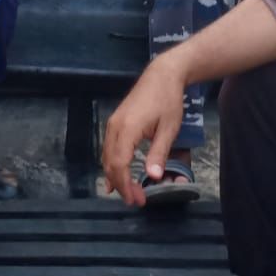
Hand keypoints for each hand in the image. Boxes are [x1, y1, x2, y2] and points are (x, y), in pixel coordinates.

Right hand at [103, 57, 186, 205]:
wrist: (162, 75)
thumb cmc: (168, 100)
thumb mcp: (169, 129)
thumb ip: (159, 153)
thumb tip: (153, 177)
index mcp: (127, 129)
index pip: (120, 164)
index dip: (126, 185)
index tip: (137, 199)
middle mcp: (114, 127)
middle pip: (110, 163)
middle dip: (121, 185)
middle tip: (136, 201)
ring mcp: (112, 124)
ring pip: (107, 157)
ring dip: (116, 176)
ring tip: (128, 193)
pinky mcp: (115, 122)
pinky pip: (109, 148)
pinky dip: (112, 164)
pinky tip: (115, 177)